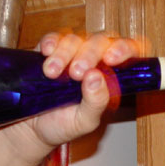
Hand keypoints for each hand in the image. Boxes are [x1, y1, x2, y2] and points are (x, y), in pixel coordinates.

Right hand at [0, 32, 140, 161]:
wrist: (34, 128)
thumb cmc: (64, 124)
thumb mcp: (85, 121)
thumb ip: (97, 102)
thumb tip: (96, 77)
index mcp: (111, 77)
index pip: (130, 52)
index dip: (126, 49)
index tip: (111, 58)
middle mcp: (96, 61)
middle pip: (101, 41)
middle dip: (89, 55)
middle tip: (76, 73)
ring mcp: (74, 53)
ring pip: (76, 39)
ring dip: (64, 54)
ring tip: (52, 73)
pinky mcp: (52, 50)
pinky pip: (55, 37)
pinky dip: (51, 42)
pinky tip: (46, 53)